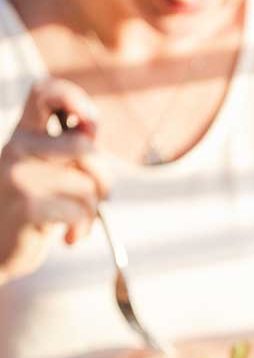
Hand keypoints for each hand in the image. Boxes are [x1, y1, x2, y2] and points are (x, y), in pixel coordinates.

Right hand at [0, 79, 109, 283]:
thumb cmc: (31, 209)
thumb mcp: (48, 172)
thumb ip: (70, 150)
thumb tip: (91, 124)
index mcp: (24, 134)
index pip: (43, 92)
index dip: (72, 97)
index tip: (88, 123)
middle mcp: (18, 147)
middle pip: (86, 148)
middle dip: (102, 179)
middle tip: (97, 197)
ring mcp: (19, 176)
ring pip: (86, 186)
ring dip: (91, 211)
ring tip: (77, 222)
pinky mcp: (26, 205)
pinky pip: (78, 211)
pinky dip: (82, 228)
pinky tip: (69, 236)